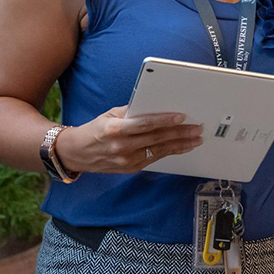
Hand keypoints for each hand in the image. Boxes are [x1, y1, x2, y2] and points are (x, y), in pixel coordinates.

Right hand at [55, 105, 202, 173]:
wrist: (76, 153)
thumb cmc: (95, 130)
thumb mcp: (109, 115)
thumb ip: (131, 111)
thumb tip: (155, 105)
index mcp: (114, 130)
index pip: (145, 124)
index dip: (164, 120)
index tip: (181, 117)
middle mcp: (121, 146)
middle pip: (156, 138)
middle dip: (180, 133)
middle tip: (197, 128)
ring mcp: (126, 160)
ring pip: (159, 150)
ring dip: (180, 144)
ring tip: (196, 139)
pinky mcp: (131, 168)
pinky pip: (155, 158)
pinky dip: (171, 152)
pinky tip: (183, 147)